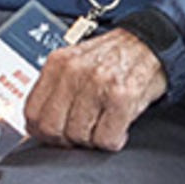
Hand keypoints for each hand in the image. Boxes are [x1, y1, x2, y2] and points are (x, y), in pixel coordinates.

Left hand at [23, 26, 171, 149]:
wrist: (152, 42)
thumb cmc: (115, 57)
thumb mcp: (76, 63)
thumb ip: (55, 89)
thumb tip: (37, 125)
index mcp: (58, 63)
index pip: (32, 112)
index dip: (41, 131)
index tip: (53, 134)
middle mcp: (74, 71)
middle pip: (52, 129)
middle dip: (66, 140)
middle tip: (81, 134)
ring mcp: (98, 84)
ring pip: (78, 137)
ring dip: (92, 140)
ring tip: (103, 126)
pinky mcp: (122, 97)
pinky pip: (106, 139)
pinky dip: (113, 140)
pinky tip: (118, 128)